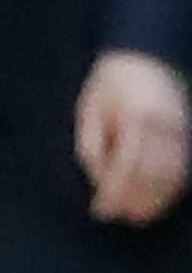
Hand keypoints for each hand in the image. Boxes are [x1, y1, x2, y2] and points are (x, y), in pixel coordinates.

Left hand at [76, 50, 190, 224]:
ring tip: (138, 216)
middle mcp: (162, 126)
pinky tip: (158, 200)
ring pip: (171, 176)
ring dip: (155, 200)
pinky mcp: (186, 133)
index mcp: (134, 118)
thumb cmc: (110, 83)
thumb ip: (92, 146)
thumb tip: (98, 181)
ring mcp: (179, 130)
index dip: (113, 193)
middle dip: (134, 200)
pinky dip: (170, 188)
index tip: (100, 209)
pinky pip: (181, 167)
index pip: (125, 166)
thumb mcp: (90, 109)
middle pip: (151, 175)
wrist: (144, 55)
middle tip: (119, 217)